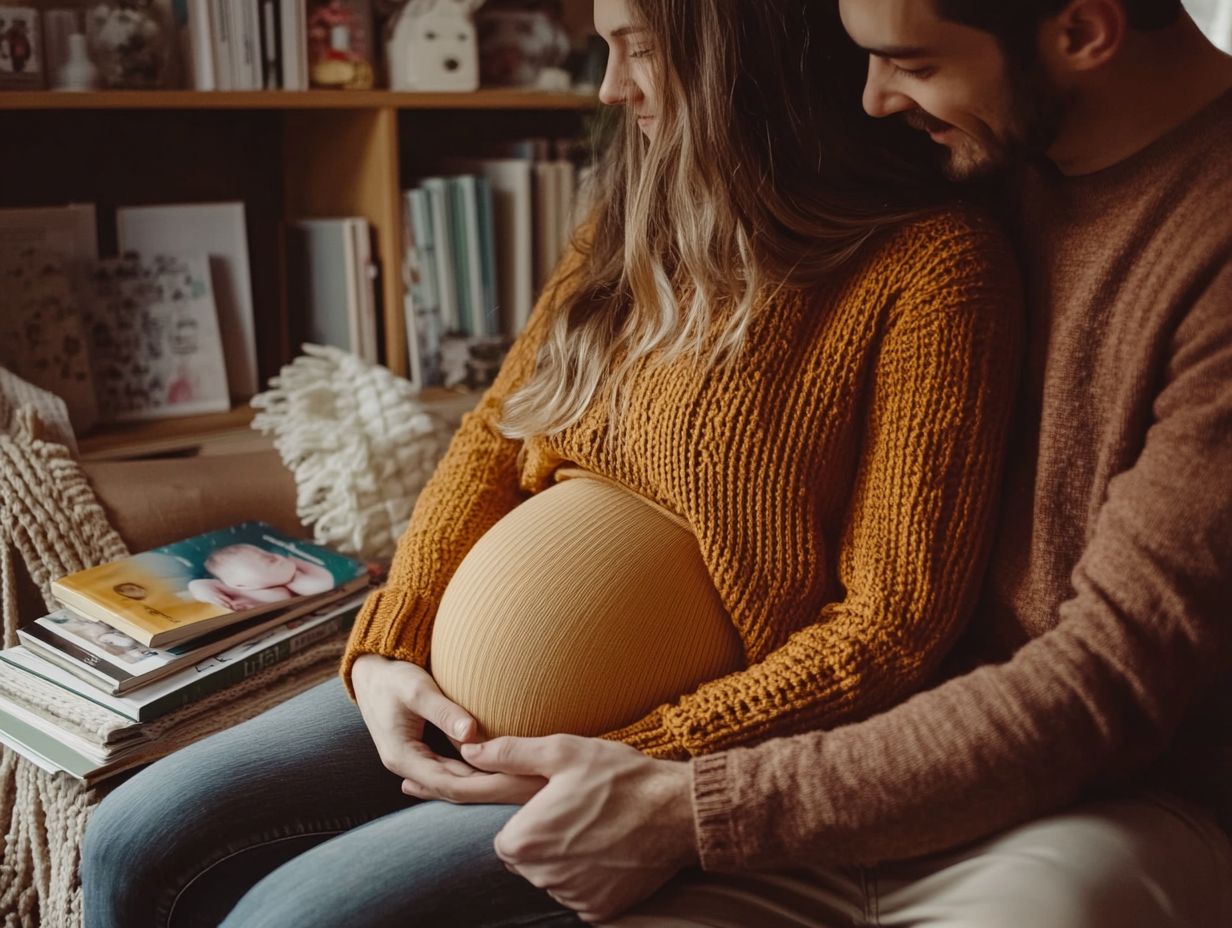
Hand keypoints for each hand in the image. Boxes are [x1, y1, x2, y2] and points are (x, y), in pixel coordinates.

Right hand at [351, 655, 541, 802]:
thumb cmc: (393, 678)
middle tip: (525, 789)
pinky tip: (501, 775)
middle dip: (490, 790)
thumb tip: (471, 733)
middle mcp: (408, 767)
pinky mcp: (424, 755)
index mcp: (403, 757)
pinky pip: (453, 771)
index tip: (513, 783)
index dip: (482, 786)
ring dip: (485, 784)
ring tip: (520, 786)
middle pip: (454, 789)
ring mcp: (416, 763)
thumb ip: (443, 712)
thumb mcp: (418, 690)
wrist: (372, 673)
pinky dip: (476, 773)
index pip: (448, 784)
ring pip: (455, 782)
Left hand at [461, 735, 697, 922]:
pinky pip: (583, 895)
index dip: (528, 823)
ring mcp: (573, 897)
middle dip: (547, 842)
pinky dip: (593, 879)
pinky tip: (611, 852)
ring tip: (598, 830)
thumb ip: (509, 754)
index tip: (553, 806)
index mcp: (525, 840)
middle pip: (530, 863)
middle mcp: (543, 877)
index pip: (506, 841)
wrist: (677, 812)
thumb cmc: (618, 776)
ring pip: (556, 880)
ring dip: (569, 861)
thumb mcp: (562, 752)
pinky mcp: (600, 911)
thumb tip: (469, 751)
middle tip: (579, 814)